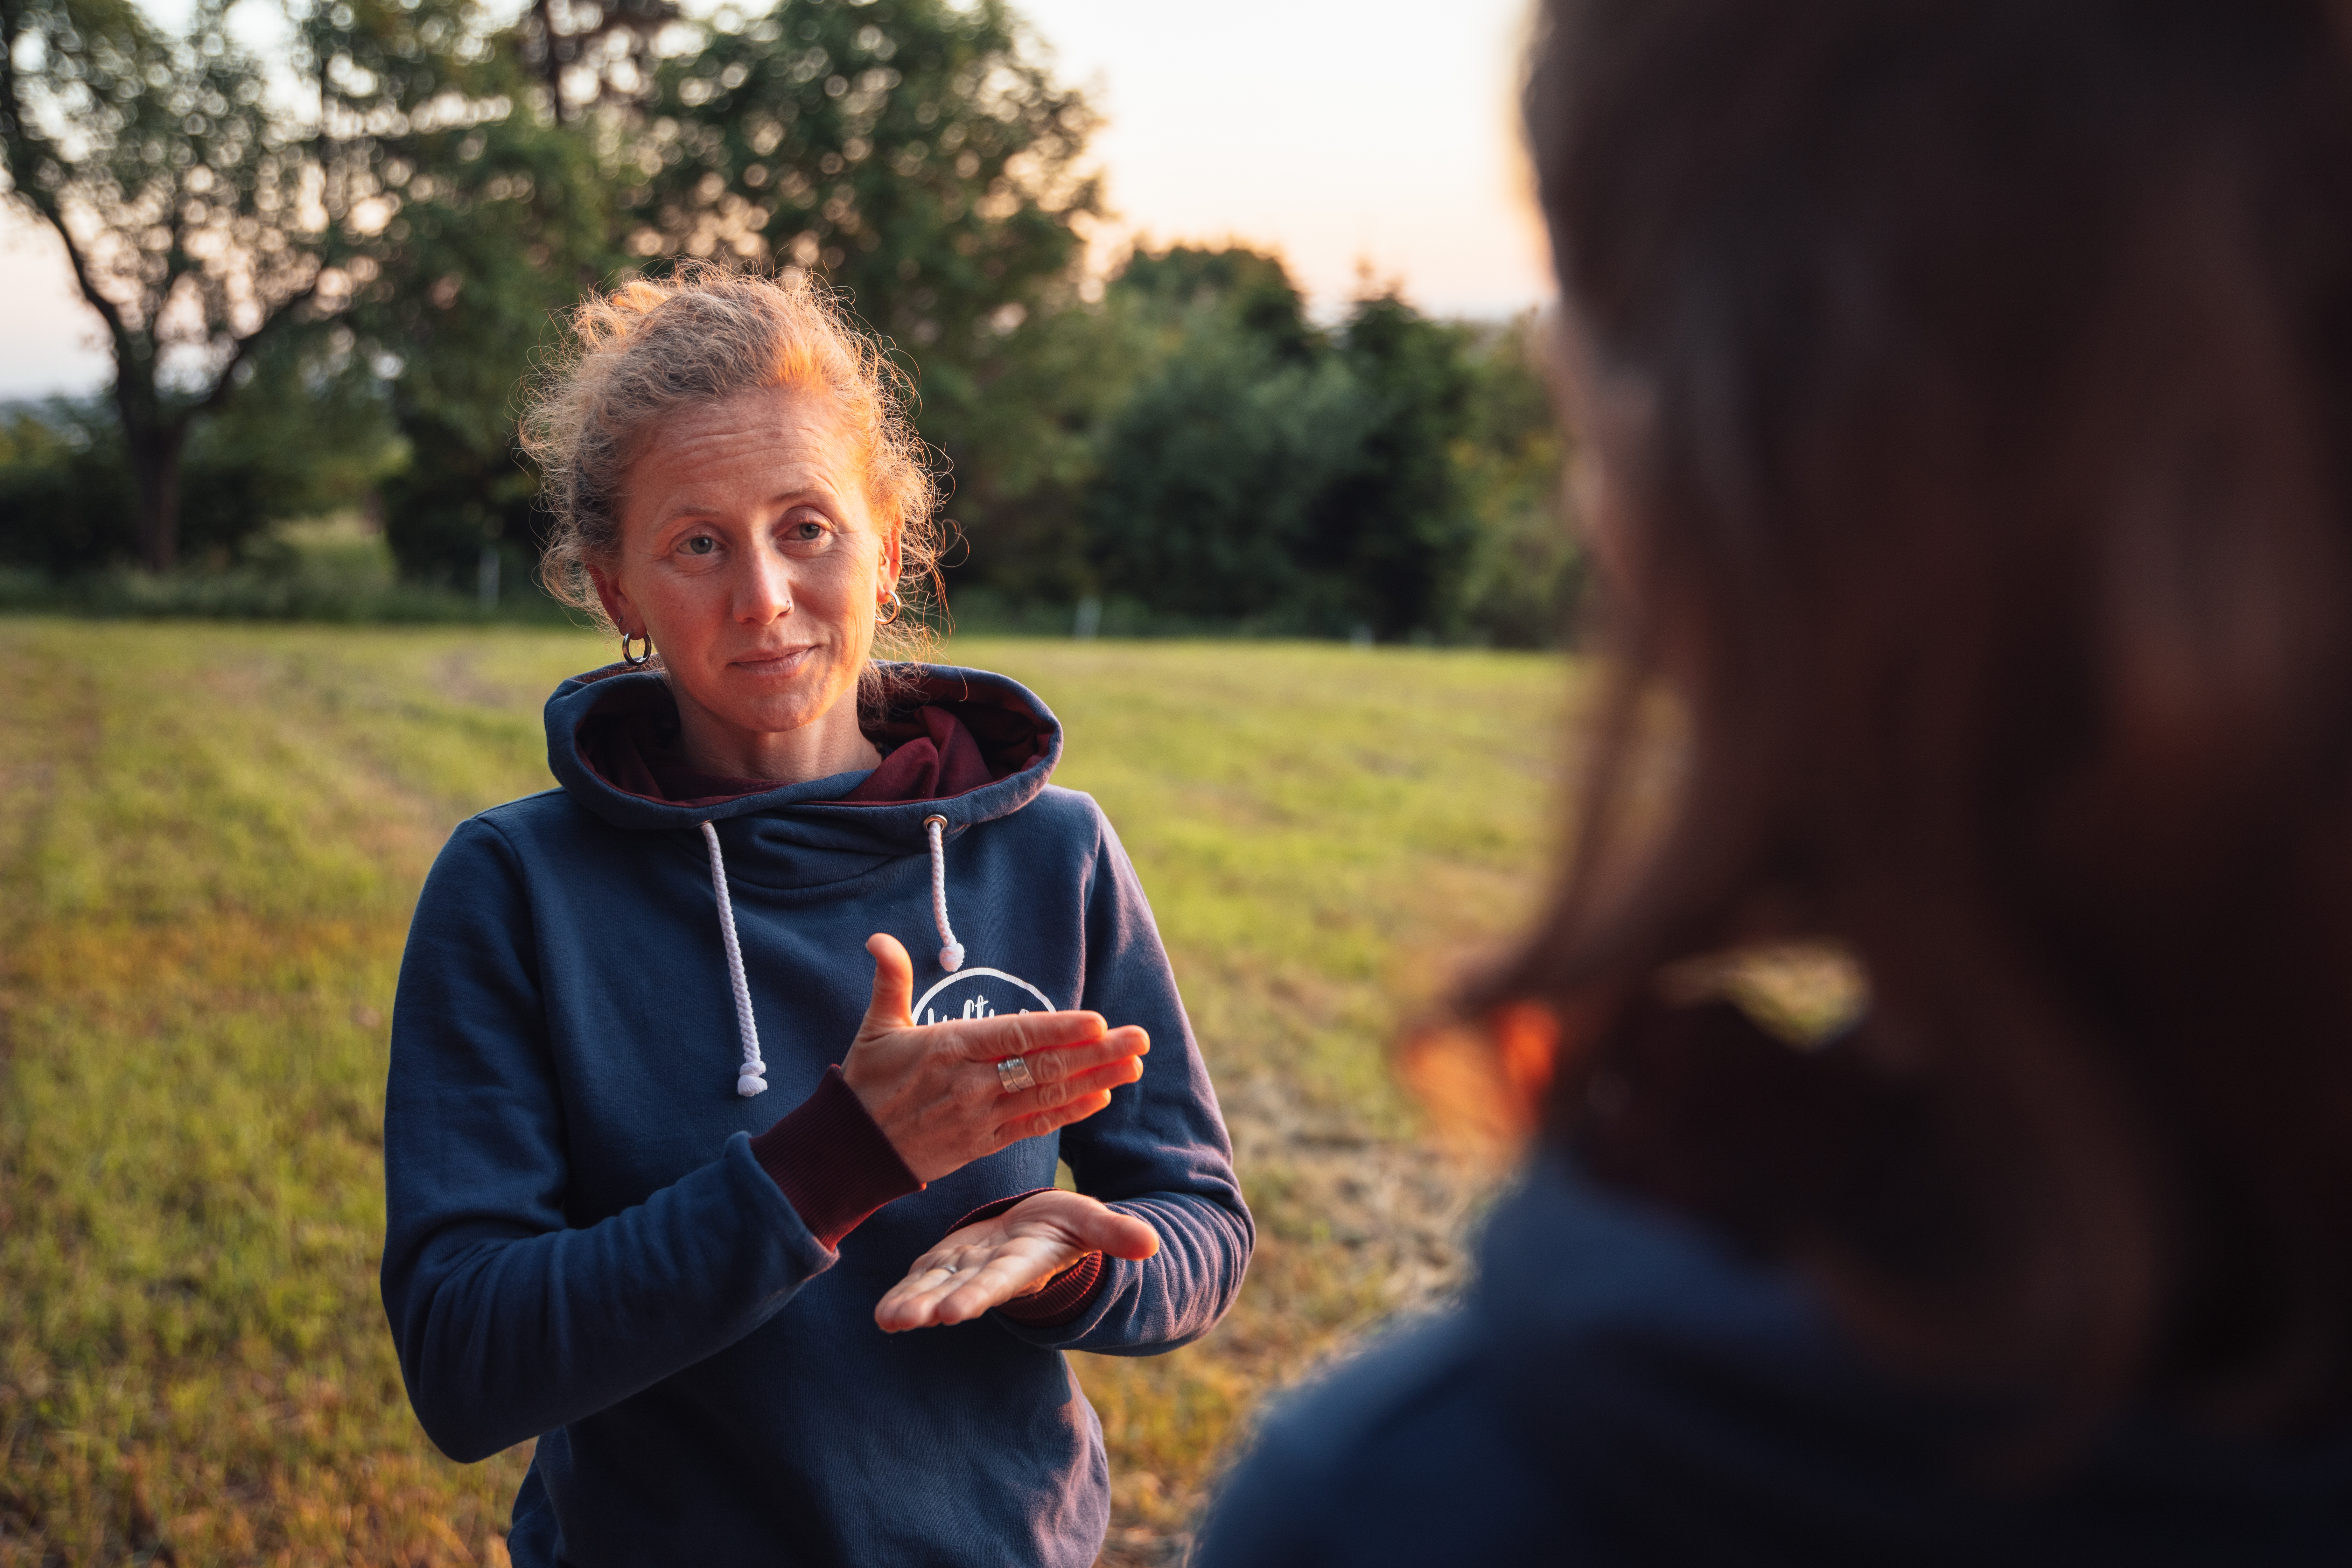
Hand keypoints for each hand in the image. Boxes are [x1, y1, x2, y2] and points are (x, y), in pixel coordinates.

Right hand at [843, 933, 1149, 1184]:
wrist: (849, 1151)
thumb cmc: (866, 1083)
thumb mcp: (875, 1028)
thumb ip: (890, 980)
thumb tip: (879, 939)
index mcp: (949, 1048)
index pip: (1014, 1036)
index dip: (1058, 1030)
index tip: (1098, 1022)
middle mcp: (970, 1083)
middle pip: (1043, 1066)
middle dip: (1097, 1053)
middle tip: (1139, 1040)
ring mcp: (980, 1116)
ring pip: (1047, 1095)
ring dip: (1096, 1080)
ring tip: (1134, 1065)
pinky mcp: (983, 1143)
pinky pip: (1034, 1125)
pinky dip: (1069, 1111)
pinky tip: (1101, 1097)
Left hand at [875, 1189, 1160, 1331]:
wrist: (1037, 1229)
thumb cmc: (1067, 1225)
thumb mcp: (1091, 1221)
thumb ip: (1115, 1234)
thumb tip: (1151, 1244)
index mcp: (1022, 1262)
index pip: (999, 1279)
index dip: (978, 1293)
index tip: (956, 1311)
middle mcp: (989, 1274)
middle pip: (958, 1291)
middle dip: (933, 1305)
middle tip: (909, 1320)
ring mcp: (963, 1271)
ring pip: (933, 1289)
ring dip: (909, 1305)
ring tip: (887, 1320)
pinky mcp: (945, 1263)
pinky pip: (920, 1280)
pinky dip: (903, 1294)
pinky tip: (882, 1314)